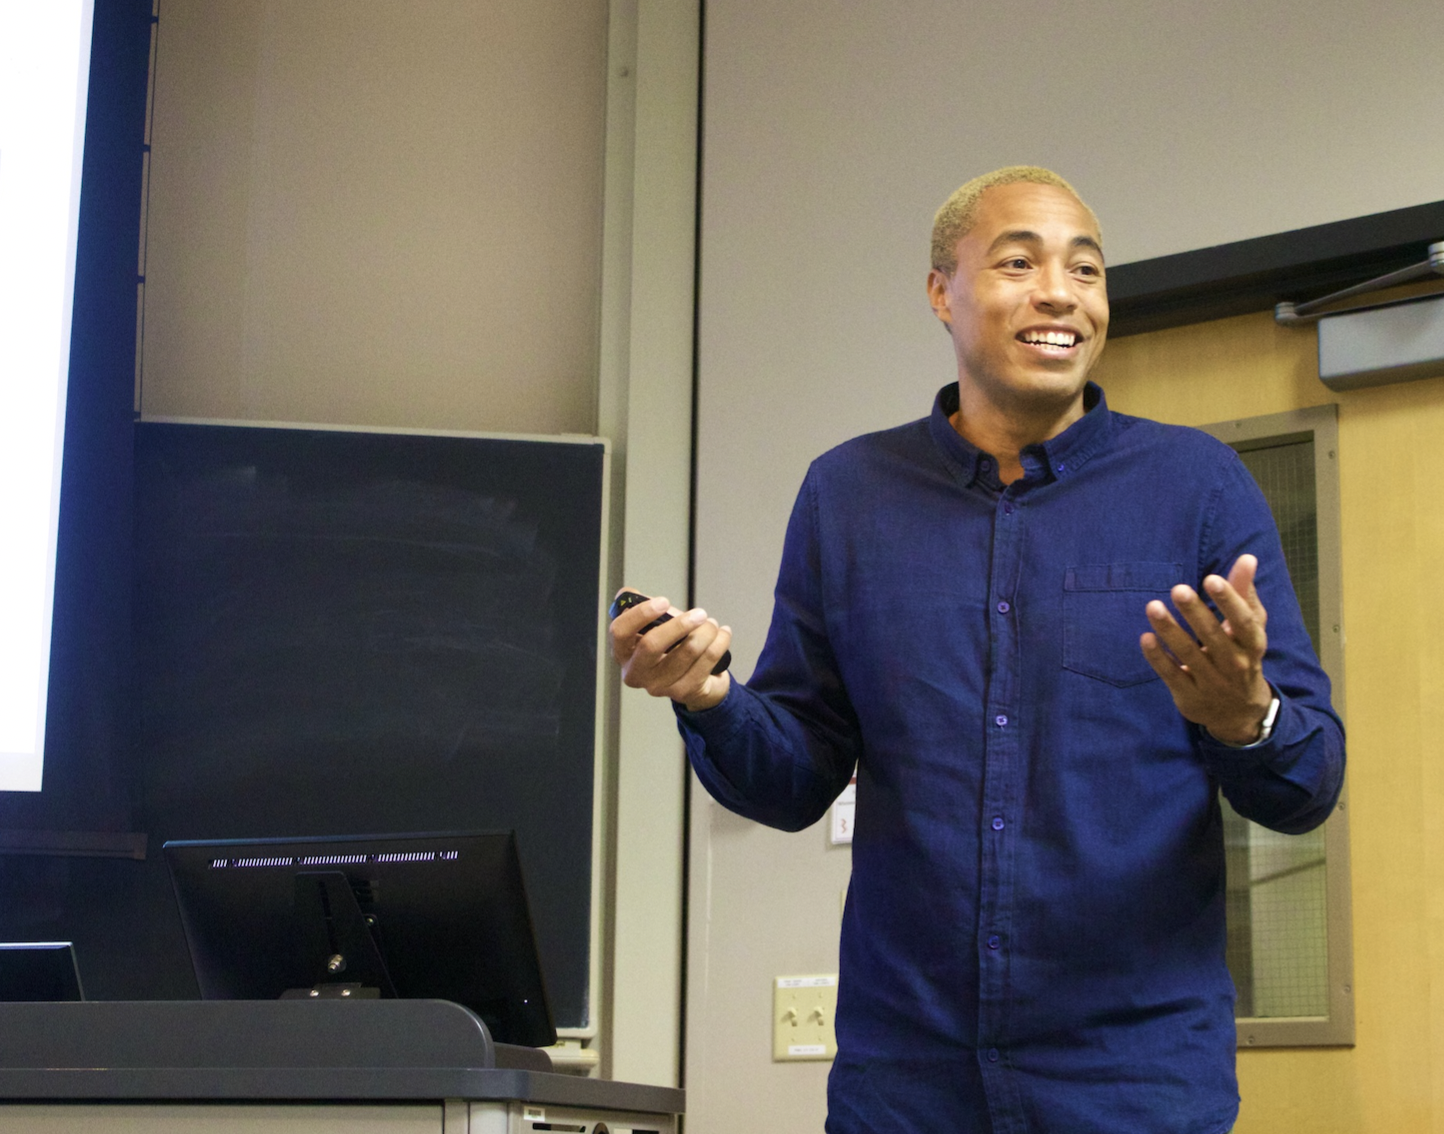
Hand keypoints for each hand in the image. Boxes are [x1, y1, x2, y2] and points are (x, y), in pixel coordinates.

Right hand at [609, 588, 731, 711]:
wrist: (695, 678)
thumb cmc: (670, 646)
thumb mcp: (653, 623)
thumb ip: (640, 606)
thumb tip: (629, 594)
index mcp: (623, 651)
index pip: (620, 632)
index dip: (640, 614)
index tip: (663, 601)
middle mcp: (636, 672)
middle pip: (651, 645)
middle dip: (679, 625)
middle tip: (700, 613)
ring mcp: (659, 686)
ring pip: (687, 651)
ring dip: (706, 631)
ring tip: (712, 624)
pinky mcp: (683, 691)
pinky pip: (707, 660)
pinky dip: (720, 642)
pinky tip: (723, 634)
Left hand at [1139, 555, 1273, 745]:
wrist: (1239, 712)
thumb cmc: (1241, 655)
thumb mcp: (1249, 628)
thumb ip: (1244, 593)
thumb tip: (1247, 557)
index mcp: (1253, 645)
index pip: (1244, 622)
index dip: (1229, 601)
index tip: (1211, 579)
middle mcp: (1235, 665)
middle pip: (1213, 637)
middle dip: (1195, 613)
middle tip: (1178, 589)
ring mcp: (1211, 683)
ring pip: (1188, 654)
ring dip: (1170, 630)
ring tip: (1153, 606)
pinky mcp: (1190, 696)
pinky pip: (1171, 674)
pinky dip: (1158, 657)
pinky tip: (1145, 637)